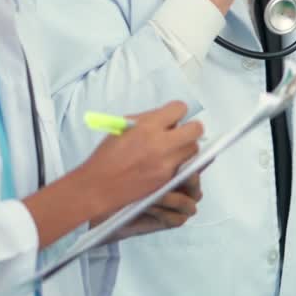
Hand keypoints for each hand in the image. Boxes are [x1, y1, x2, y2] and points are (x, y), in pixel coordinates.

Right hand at [24, 101, 202, 246]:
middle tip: (182, 132)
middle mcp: (160, 143)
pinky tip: (168, 163)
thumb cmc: (107, 156)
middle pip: (196, 129)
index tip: (173, 116)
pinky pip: (185, 166)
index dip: (177, 111)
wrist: (99, 186)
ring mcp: (166, 162)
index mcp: (147, 126)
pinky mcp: (168, 178)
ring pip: (193, 149)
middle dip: (191, 128)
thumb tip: (167, 116)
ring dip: (186, 147)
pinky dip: (180, 163)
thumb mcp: (122, 128)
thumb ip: (147, 120)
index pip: (179, 108)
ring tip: (173, 150)